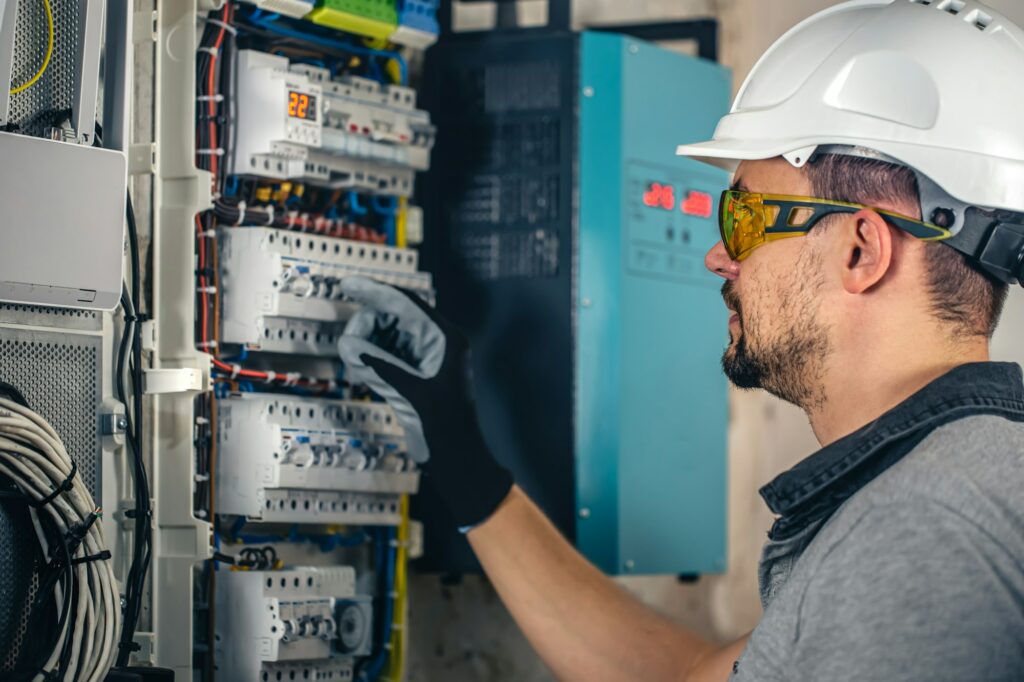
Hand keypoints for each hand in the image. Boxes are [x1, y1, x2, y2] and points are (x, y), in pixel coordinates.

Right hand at [336, 277, 512, 528]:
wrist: (459, 462)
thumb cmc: (449, 429)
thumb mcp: (413, 394)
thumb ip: (381, 367)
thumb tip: (349, 344)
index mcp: (447, 339)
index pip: (407, 304)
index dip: (376, 291)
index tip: (348, 284)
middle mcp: (438, 344)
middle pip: (396, 317)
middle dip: (369, 323)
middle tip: (348, 339)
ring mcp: (427, 360)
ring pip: (389, 337)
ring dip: (368, 343)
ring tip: (352, 356)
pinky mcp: (416, 377)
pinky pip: (388, 357)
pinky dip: (371, 360)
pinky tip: (359, 367)